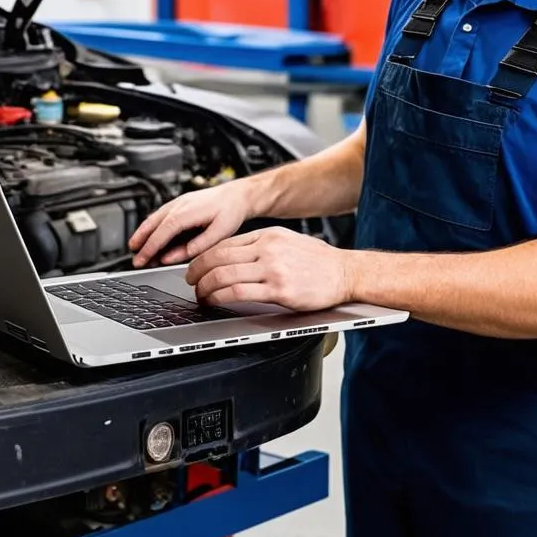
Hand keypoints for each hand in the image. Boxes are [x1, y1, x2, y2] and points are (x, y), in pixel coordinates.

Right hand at [129, 181, 253, 267]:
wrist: (237, 195)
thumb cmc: (230, 211)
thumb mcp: (218, 234)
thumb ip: (196, 246)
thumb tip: (173, 256)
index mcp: (188, 211)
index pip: (163, 231)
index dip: (150, 247)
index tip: (142, 259)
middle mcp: (179, 204)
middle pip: (153, 223)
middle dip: (141, 241)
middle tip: (134, 258)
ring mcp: (178, 202)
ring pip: (153, 218)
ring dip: (142, 233)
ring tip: (135, 248)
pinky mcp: (179, 203)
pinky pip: (159, 215)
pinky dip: (150, 226)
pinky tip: (148, 235)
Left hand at [186, 227, 352, 310]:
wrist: (346, 272)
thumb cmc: (319, 261)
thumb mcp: (287, 241)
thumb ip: (262, 245)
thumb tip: (233, 256)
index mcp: (268, 235)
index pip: (224, 244)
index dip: (203, 257)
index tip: (194, 267)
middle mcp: (268, 249)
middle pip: (218, 257)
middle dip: (197, 271)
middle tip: (190, 281)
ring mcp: (273, 269)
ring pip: (224, 275)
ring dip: (205, 287)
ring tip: (200, 295)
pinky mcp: (279, 290)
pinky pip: (238, 293)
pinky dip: (219, 297)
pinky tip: (214, 302)